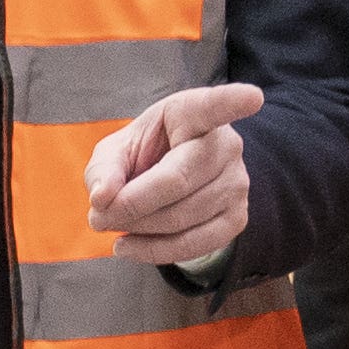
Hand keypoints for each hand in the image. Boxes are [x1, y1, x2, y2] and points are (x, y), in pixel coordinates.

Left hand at [85, 82, 260, 266]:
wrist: (168, 181)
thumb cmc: (142, 157)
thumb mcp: (115, 152)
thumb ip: (103, 170)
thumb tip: (103, 198)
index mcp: (193, 113)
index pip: (215, 106)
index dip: (233, 101)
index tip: (252, 98)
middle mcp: (225, 145)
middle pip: (177, 181)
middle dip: (130, 205)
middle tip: (97, 216)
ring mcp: (237, 183)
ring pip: (181, 217)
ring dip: (137, 228)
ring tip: (112, 225)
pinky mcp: (237, 218)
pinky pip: (194, 244)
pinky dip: (154, 251)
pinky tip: (129, 245)